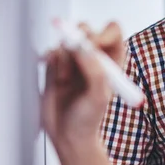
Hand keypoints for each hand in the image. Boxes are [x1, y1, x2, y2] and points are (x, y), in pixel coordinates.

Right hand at [41, 22, 124, 147]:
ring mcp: (75, 60)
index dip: (102, 33)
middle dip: (77, 40)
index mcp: (113, 61)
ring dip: (64, 58)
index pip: (113, 31)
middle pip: (86, 29)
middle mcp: (94, 58)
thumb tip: (83, 47)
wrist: (66, 134)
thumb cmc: (89, 119)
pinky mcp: (57, 65)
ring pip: (66, 40)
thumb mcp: (98, 95)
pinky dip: (51, 61)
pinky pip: (52, 51)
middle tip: (75, 57)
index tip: (92, 44)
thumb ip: (94, 69)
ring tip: (66, 80)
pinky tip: (57, 80)